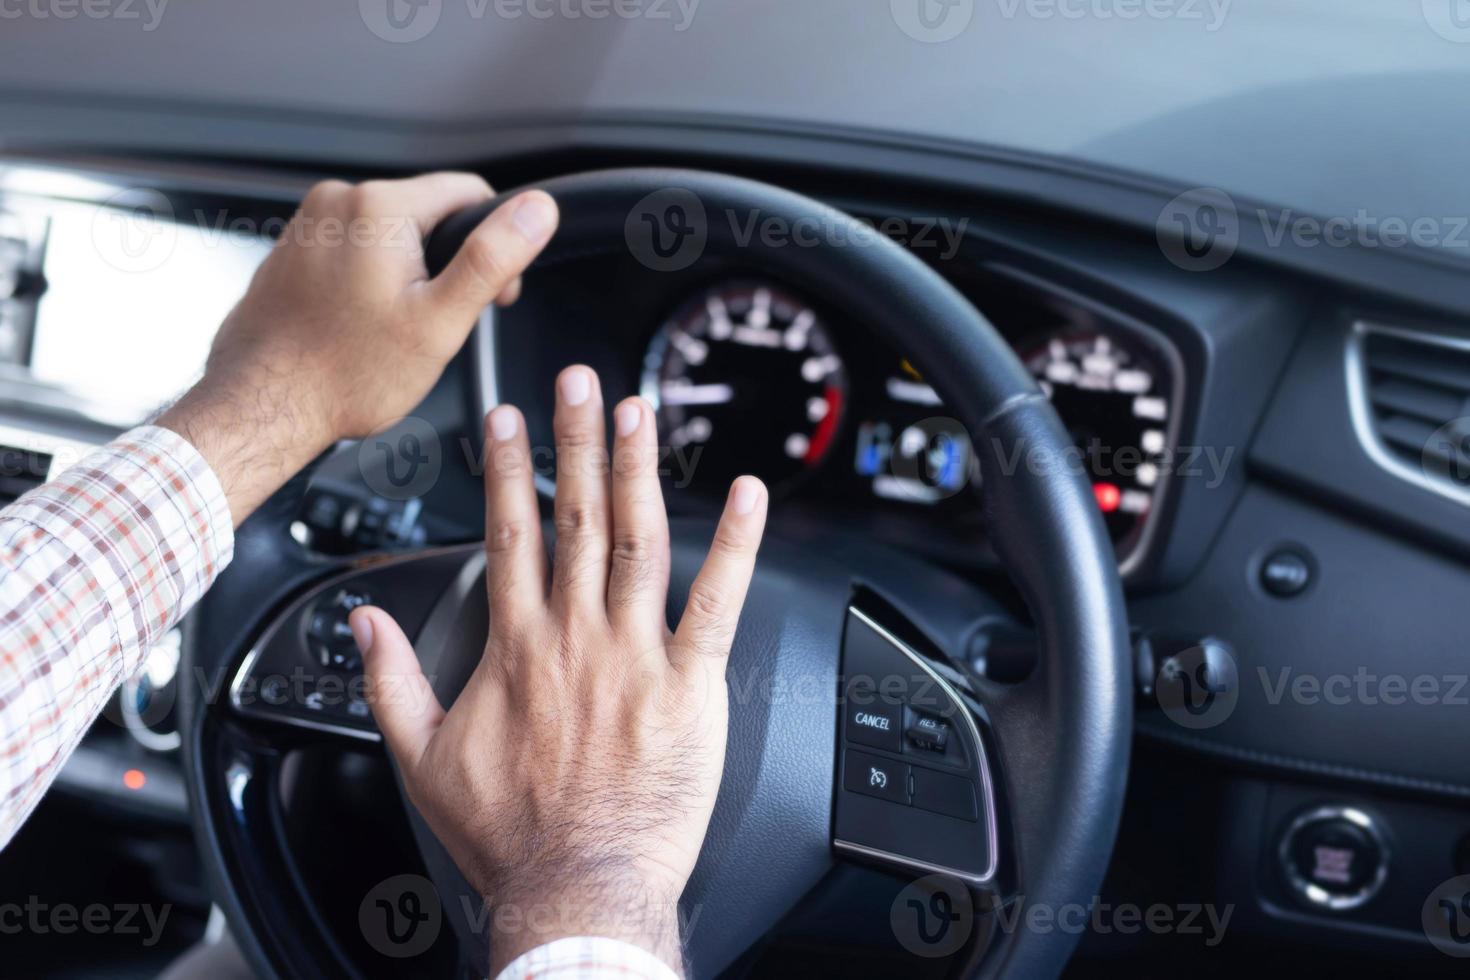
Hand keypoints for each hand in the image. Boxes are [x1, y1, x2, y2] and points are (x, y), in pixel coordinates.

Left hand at [159, 172, 558, 522]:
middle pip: (430, 214)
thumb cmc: (345, 373)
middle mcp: (338, 200)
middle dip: (446, 264)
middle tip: (434, 325)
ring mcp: (310, 221)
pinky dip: (370, 282)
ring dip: (408, 275)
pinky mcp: (295, 246)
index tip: (489, 295)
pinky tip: (360, 325)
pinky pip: (355, 250)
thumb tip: (538, 210)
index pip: (471, 192)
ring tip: (390, 329)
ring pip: (393, 234)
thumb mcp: (440, 321)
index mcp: (380, 207)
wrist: (262, 404)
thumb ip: (492, 258)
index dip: (496, 244)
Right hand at [350, 366, 767, 974]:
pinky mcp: (688, 684)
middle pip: (575, 516)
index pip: (510, 533)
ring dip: (639, 469)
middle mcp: (575, 635)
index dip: (507, 468)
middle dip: (576, 440)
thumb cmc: (509, 832)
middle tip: (580, 381)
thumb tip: (364, 625)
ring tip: (641, 410)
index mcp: (517, 646)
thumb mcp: (420, 758)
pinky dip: (735, 546)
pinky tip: (750, 496)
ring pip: (638, 539)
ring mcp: (634, 653)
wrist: (576, 885)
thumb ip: (389, 681)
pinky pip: (717, 602)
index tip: (507, 417)